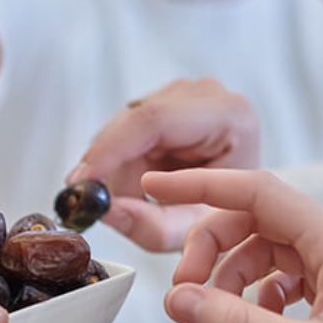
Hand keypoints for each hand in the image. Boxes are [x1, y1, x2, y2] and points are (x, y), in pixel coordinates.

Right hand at [67, 78, 259, 251]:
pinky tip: (135, 182)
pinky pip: (123, 131)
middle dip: (108, 168)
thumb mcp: (191, 229)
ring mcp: (182, 93)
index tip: (82, 180)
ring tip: (134, 199)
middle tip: (92, 203)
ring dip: (115, 169)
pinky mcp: (163, 101)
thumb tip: (106, 210)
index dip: (111, 149)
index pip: (155, 121)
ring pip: (122, 129)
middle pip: (133, 124)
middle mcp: (205, 94)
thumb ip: (150, 226)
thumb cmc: (225, 212)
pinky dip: (119, 162)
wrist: (239, 200)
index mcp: (229, 116)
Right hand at [146, 168, 322, 322]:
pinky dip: (254, 294)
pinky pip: (279, 275)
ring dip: (229, 277)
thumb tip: (176, 302)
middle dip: (210, 250)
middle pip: (251, 221)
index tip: (155, 185)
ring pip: (261, 250)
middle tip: (182, 292)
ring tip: (216, 317)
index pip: (255, 192)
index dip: (200, 186)